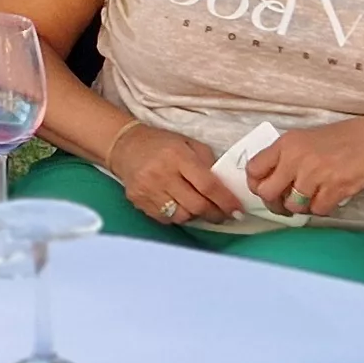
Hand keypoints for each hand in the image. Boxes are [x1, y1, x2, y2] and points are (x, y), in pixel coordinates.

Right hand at [100, 122, 239, 226]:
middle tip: (225, 215)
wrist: (125, 146)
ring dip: (196, 215)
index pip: (207, 185)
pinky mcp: (139, 201)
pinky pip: (166, 218)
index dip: (226, 201)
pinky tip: (180, 206)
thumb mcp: (188, 144)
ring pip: (182, 216)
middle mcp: (161, 174)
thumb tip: (226, 188)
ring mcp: (148, 190)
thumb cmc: (162, 144)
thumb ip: (208, 163)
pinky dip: (178, 216)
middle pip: (196, 205)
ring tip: (200, 208)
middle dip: (215, 214)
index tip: (238, 210)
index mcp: (178, 157)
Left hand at [242, 115, 363, 220]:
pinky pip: (317, 210)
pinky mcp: (336, 188)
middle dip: (275, 204)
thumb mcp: (308, 139)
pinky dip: (322, 208)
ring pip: (293, 206)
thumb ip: (287, 156)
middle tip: (285, 204)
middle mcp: (297, 158)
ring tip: (314, 197)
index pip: (253, 170)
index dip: (257, 185)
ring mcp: (316, 174)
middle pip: (267, 193)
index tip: (266, 190)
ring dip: (302, 207)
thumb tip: (270, 181)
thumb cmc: (347, 137)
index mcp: (287, 143)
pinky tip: (330, 197)